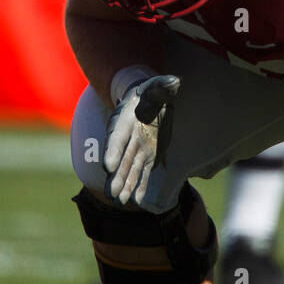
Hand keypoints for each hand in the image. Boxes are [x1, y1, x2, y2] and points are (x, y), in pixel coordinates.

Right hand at [103, 74, 179, 206]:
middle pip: (122, 159)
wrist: (149, 101)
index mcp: (126, 121)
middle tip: (111, 193)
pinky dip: (141, 186)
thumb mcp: (157, 86)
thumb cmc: (151, 91)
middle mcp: (130, 138)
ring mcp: (138, 149)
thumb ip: (163, 85)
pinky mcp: (149, 156)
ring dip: (126, 185)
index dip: (113, 151)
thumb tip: (175, 82)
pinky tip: (138, 200)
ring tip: (120, 201)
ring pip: (131, 170)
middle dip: (117, 176)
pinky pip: (144, 173)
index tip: (109, 166)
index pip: (117, 138)